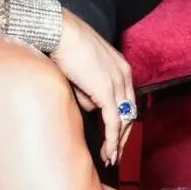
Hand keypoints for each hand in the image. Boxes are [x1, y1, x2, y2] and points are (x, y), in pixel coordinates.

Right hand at [49, 9, 135, 166]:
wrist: (60, 31)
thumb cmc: (66, 44)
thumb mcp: (84, 67)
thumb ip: (91, 87)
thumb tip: (90, 104)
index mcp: (121, 67)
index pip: (128, 101)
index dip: (123, 121)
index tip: (116, 137)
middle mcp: (124, 75)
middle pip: (130, 113)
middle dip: (124, 136)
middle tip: (116, 154)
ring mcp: (117, 83)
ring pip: (124, 121)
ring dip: (117, 143)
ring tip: (109, 158)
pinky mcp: (106, 92)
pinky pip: (113, 123)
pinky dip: (112, 141)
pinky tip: (108, 154)